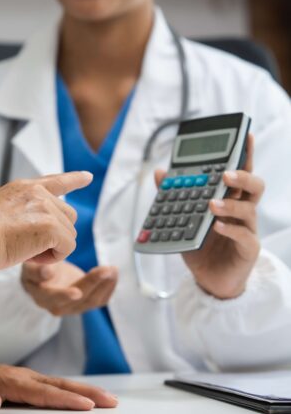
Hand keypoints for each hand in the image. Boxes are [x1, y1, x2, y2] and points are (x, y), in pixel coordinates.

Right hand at [0, 171, 92, 305]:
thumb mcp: (0, 213)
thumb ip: (22, 213)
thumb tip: (42, 229)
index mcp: (23, 188)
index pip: (55, 181)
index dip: (73, 179)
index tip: (88, 177)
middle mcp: (37, 193)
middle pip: (68, 216)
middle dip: (56, 235)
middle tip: (28, 247)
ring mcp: (45, 207)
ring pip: (69, 233)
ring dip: (53, 248)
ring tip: (26, 251)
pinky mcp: (50, 226)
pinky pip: (67, 247)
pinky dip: (54, 257)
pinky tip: (31, 257)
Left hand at [0, 353, 117, 412]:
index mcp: (10, 380)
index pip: (43, 392)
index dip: (67, 399)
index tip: (87, 405)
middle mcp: (21, 376)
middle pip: (59, 384)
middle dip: (86, 392)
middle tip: (110, 400)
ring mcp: (23, 376)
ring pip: (58, 382)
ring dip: (82, 389)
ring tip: (104, 398)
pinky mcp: (22, 380)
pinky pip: (51, 384)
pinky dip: (69, 389)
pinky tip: (77, 395)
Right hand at [21, 260, 117, 315]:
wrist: (44, 275)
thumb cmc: (35, 267)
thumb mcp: (30, 265)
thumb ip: (36, 270)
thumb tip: (47, 272)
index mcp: (42, 296)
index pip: (54, 298)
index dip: (65, 295)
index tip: (77, 292)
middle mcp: (58, 306)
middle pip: (79, 299)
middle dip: (93, 283)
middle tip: (106, 269)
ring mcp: (73, 307)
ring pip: (92, 301)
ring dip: (105, 285)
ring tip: (112, 269)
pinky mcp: (85, 303)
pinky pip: (100, 300)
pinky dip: (109, 287)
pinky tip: (113, 274)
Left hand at [154, 134, 264, 298]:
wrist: (208, 278)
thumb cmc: (200, 244)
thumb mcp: (183, 218)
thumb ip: (174, 195)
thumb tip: (160, 172)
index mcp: (229, 199)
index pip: (239, 173)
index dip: (244, 154)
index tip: (245, 135)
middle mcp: (242, 211)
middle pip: (253, 187)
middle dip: (242, 176)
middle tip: (224, 174)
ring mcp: (247, 230)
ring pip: (250, 210)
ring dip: (230, 205)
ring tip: (211, 205)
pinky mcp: (248, 249)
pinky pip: (245, 237)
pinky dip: (231, 230)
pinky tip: (217, 226)